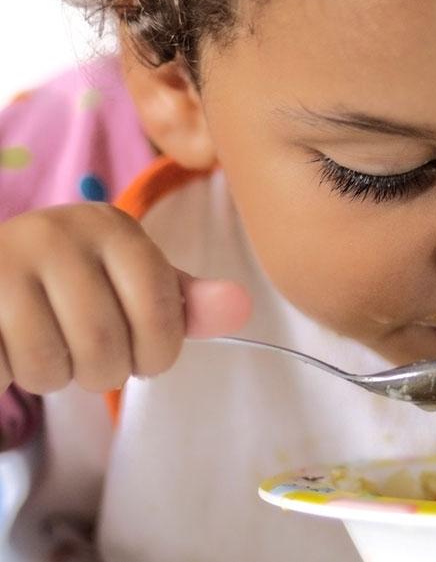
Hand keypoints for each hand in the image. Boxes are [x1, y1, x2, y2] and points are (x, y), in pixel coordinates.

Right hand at [0, 203, 251, 394]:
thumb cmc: (71, 285)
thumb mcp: (133, 284)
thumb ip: (186, 303)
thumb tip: (241, 307)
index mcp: (111, 227)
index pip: (161, 310)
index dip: (157, 352)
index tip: (145, 356)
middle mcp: (56, 234)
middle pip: (105, 346)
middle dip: (104, 373)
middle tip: (89, 357)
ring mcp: (2, 264)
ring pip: (50, 367)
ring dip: (53, 379)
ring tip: (45, 348)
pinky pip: (3, 371)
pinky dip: (10, 378)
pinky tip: (8, 348)